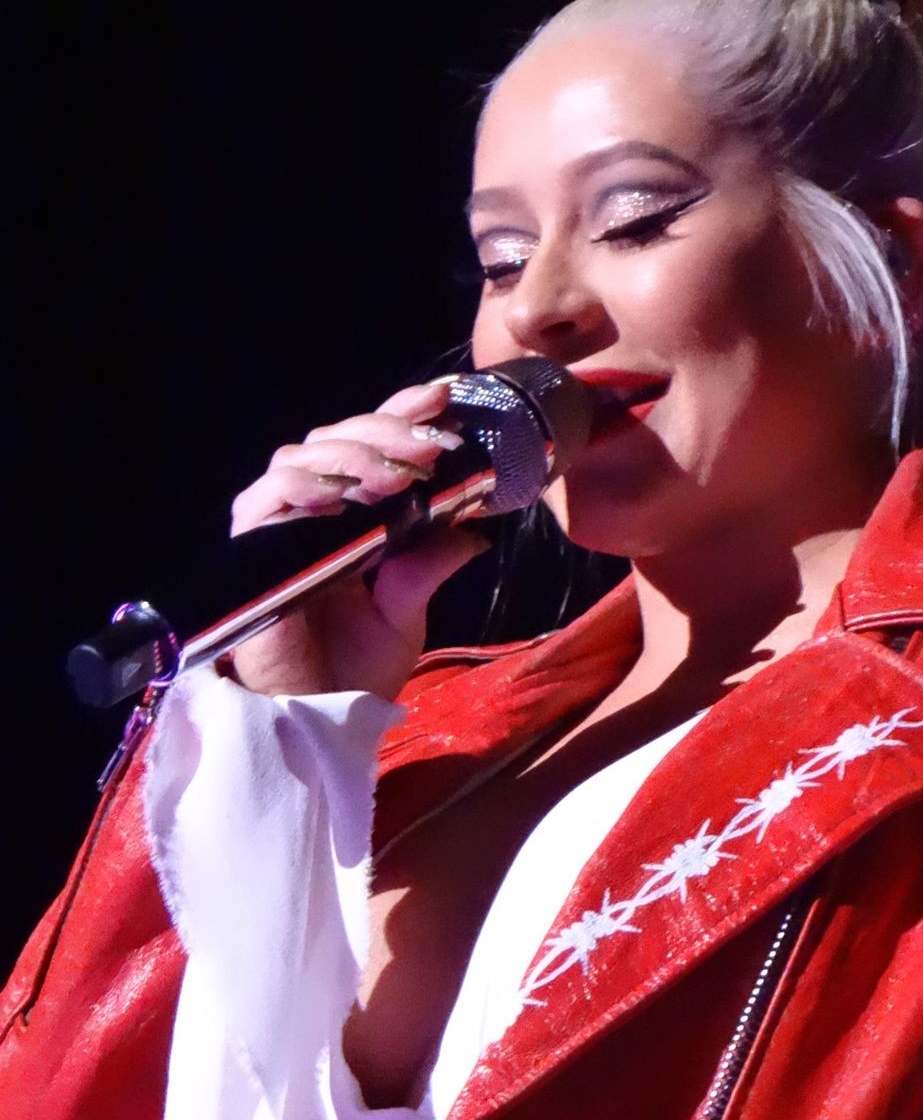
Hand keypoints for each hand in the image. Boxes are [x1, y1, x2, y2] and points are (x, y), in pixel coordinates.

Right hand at [226, 378, 491, 699]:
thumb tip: (473, 532)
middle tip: (431, 449)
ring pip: (305, 456)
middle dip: (387, 432)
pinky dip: (306, 487)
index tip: (443, 399)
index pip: (371, 446)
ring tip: (398, 478)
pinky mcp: (252, 548)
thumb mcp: (406, 614)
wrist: (315, 720)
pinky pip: (269, 497)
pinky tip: (342, 496)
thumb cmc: (354, 672)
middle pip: (338, 438)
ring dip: (355, 457)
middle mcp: (312, 510)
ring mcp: (279, 525)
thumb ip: (427, 567)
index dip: (402, 413)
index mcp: (352, 516)